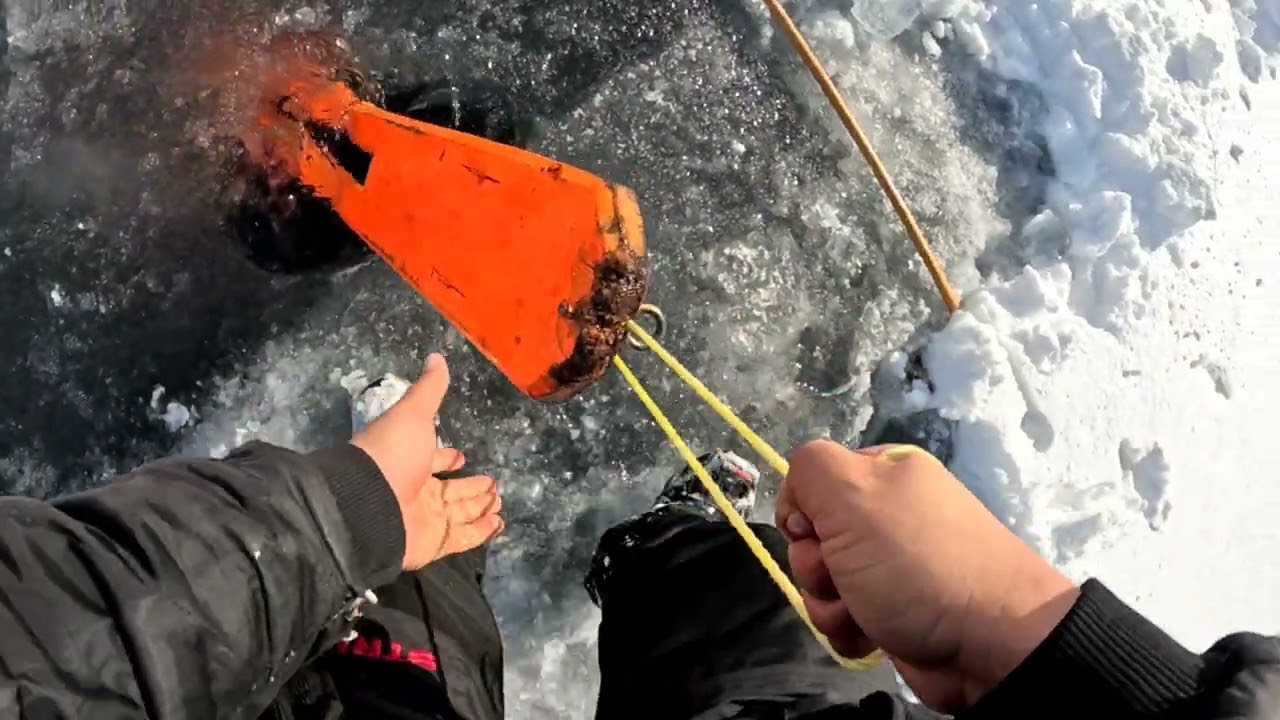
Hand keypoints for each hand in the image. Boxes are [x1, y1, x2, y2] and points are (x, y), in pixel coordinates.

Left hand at [352, 354, 503, 570]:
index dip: (448, 459)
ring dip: (480, 507)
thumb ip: (429, 389)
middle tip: (493, 483)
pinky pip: (463, 537)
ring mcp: (425, 519)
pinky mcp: (434, 543)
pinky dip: (481, 531)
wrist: (366, 502)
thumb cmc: (390, 454)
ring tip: (499, 500)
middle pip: (451, 490)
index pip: (434, 461)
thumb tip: (436, 356)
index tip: (463, 457)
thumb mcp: (412, 414)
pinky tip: (498, 523)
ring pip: (460, 513)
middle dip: (472, 486)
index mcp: (410, 461)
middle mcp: (417, 491)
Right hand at [775, 440, 1078, 710]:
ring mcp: (893, 567)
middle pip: (813, 536)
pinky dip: (848, 630)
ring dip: (828, 604)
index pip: (812, 481)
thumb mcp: (853, 491)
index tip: (817, 532)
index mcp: (884, 473)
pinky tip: (868, 638)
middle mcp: (889, 515)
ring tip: (859, 615)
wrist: (992, 643)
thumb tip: (798, 505)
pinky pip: (846, 617)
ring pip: (823, 582)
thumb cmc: (915, 562)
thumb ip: (809, 469)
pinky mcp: (896, 613)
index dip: (805, 511)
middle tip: (841, 578)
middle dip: (815, 566)